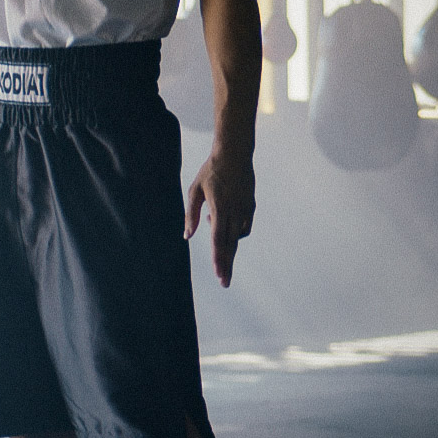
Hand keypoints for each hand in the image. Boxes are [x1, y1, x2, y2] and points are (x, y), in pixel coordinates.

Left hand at [184, 151, 254, 288]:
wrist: (235, 154)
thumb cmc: (211, 171)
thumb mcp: (194, 191)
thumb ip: (191, 214)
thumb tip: (187, 235)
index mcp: (220, 208)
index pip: (218, 238)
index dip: (218, 258)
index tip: (218, 273)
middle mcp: (235, 212)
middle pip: (231, 244)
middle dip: (227, 265)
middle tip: (225, 283)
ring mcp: (245, 209)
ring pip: (238, 237)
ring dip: (227, 244)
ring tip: (210, 223)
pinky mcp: (251, 206)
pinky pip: (244, 227)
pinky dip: (235, 232)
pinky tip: (221, 223)